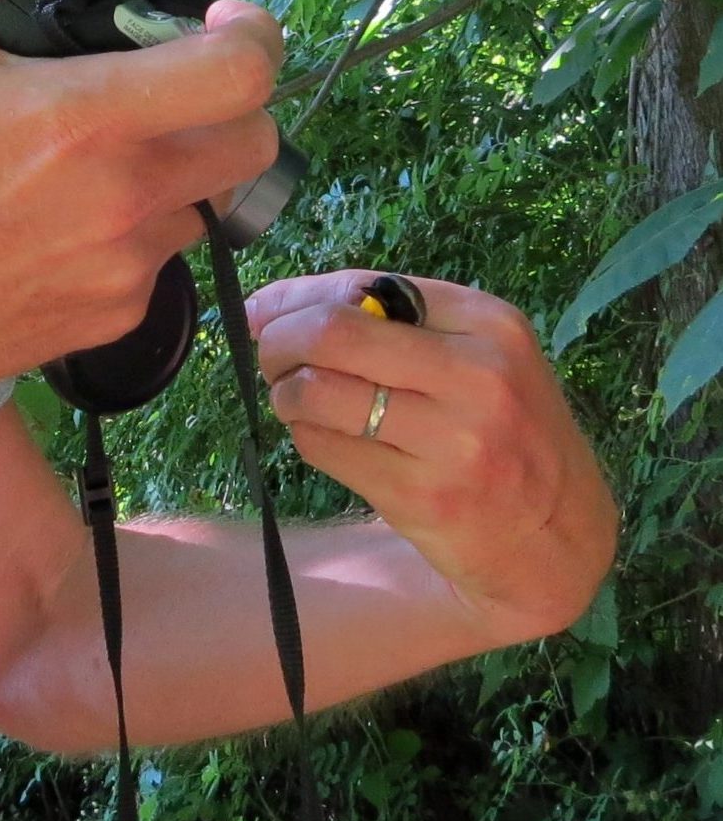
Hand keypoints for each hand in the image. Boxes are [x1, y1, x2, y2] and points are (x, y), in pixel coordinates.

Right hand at [0, 0, 287, 417]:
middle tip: (167, 86)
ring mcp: (128, 266)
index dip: (252, 34)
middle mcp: (126, 196)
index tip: (217, 22)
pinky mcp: (118, 317)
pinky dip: (133, 229)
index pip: (241, 74)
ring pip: (207, 201)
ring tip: (93, 159)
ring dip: (176, 169)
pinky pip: (162, 257)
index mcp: (85, 117)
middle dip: (229, 102)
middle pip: (255, 142)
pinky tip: (62, 219)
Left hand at [247, 271, 618, 642]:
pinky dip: (306, 437)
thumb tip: (267, 305)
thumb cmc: (499, 423)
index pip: (361, 288)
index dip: (295, 298)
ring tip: (299, 401)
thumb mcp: (472, 351)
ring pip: (315, 394)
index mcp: (488, 323)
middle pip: (331, 334)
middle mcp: (478, 378)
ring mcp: (454, 443)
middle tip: (271, 357)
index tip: (264, 312)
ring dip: (285, 394)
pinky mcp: (423, 498)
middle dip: (278, 341)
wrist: (557, 532)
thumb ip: (383, 316)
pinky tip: (329, 439)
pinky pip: (323, 448)